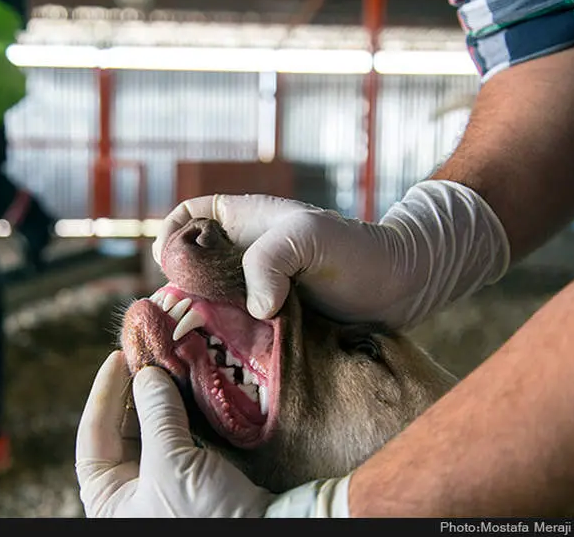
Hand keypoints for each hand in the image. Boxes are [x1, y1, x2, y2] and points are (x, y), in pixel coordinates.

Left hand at [75, 350, 273, 517]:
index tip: (118, 356)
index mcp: (110, 498)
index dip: (103, 393)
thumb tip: (148, 375)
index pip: (92, 435)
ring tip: (170, 362)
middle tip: (150, 352)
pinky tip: (192, 386)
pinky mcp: (195, 480)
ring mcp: (164, 486)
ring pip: (155, 430)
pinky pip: (182, 438)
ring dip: (163, 398)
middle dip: (136, 391)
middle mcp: (132, 492)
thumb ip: (156, 415)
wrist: (274, 530)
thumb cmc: (208, 517)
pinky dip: (185, 412)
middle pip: (123, 429)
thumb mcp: (172, 464)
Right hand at [151, 183, 509, 329]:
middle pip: (189, 267)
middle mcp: (241, 254)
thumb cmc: (356, 250)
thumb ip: (269, 261)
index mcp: (242, 221)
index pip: (186, 218)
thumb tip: (254, 309)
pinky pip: (233, 328)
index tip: (172, 266)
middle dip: (178, 290)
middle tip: (179, 318)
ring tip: (198, 341)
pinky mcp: (267, 320)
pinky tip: (224, 354)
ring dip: (200, 320)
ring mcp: (253, 288)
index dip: (171, 238)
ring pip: (208, 302)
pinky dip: (224, 340)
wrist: (402, 287)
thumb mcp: (308, 237)